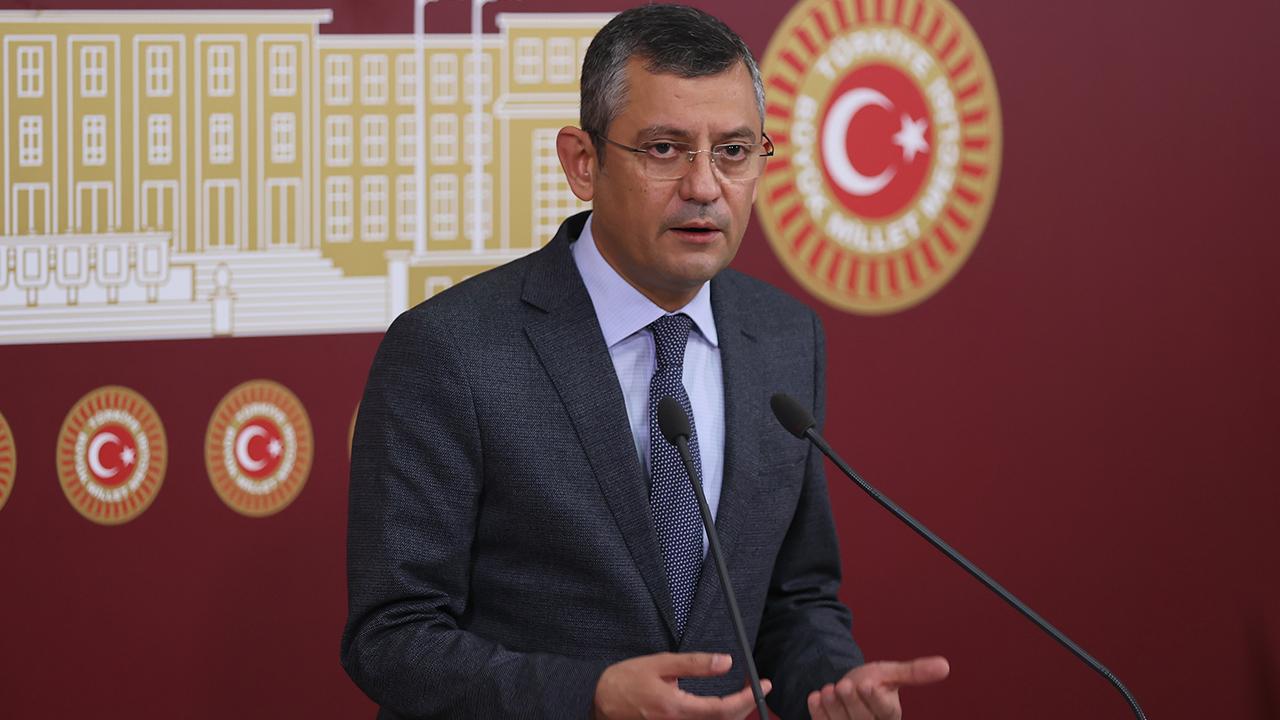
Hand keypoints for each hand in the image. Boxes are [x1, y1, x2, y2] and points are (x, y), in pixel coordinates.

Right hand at [593, 651, 771, 719]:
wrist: (599, 701)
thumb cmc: (626, 680)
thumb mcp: (660, 663)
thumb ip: (694, 664)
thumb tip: (726, 662)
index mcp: (676, 708)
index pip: (722, 710)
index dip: (747, 700)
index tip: (763, 686)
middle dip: (745, 707)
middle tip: (755, 689)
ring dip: (732, 715)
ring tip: (741, 697)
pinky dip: (716, 719)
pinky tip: (720, 709)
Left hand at [806, 656, 948, 719]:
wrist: (847, 688)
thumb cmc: (872, 681)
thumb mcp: (891, 673)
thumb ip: (914, 672)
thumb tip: (944, 665)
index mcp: (891, 715)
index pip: (885, 711)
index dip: (875, 699)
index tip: (866, 684)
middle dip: (851, 702)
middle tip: (843, 685)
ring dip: (833, 708)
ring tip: (827, 690)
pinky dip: (819, 713)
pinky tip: (815, 697)